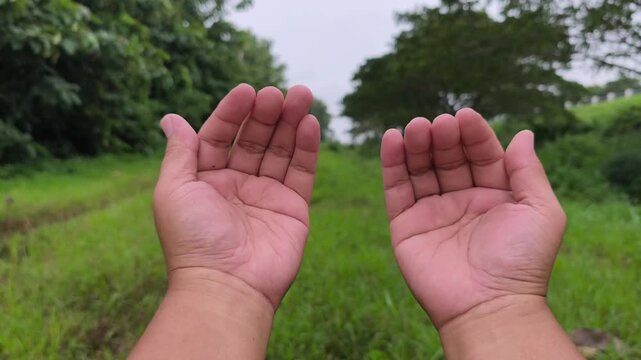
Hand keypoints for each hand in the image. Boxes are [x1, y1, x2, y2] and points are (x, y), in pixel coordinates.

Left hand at [153, 84, 319, 308]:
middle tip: (277, 93)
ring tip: (301, 95)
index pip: (220, 136)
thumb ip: (180, 152)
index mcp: (206, 179)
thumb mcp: (174, 190)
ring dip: (290, 122)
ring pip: (281, 150)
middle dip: (266, 114)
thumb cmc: (193, 240)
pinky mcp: (293, 208)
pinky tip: (308, 123)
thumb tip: (171, 117)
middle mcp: (237, 185)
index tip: (246, 91)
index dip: (232, 113)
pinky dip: (306, 147)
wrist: (226, 286)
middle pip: (254, 139)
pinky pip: (302, 172)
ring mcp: (266, 196)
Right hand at [381, 109, 565, 327]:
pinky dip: (392, 164)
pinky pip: (396, 189)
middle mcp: (463, 201)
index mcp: (495, 196)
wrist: (488, 306)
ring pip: (420, 169)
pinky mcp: (406, 225)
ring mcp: (433, 212)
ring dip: (416, 145)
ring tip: (415, 127)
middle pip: (449, 157)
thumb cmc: (522, 263)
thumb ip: (529, 172)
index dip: (474, 134)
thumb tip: (524, 134)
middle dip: (443, 137)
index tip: (464, 116)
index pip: (481, 154)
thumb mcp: (541, 212)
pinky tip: (392, 140)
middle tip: (438, 124)